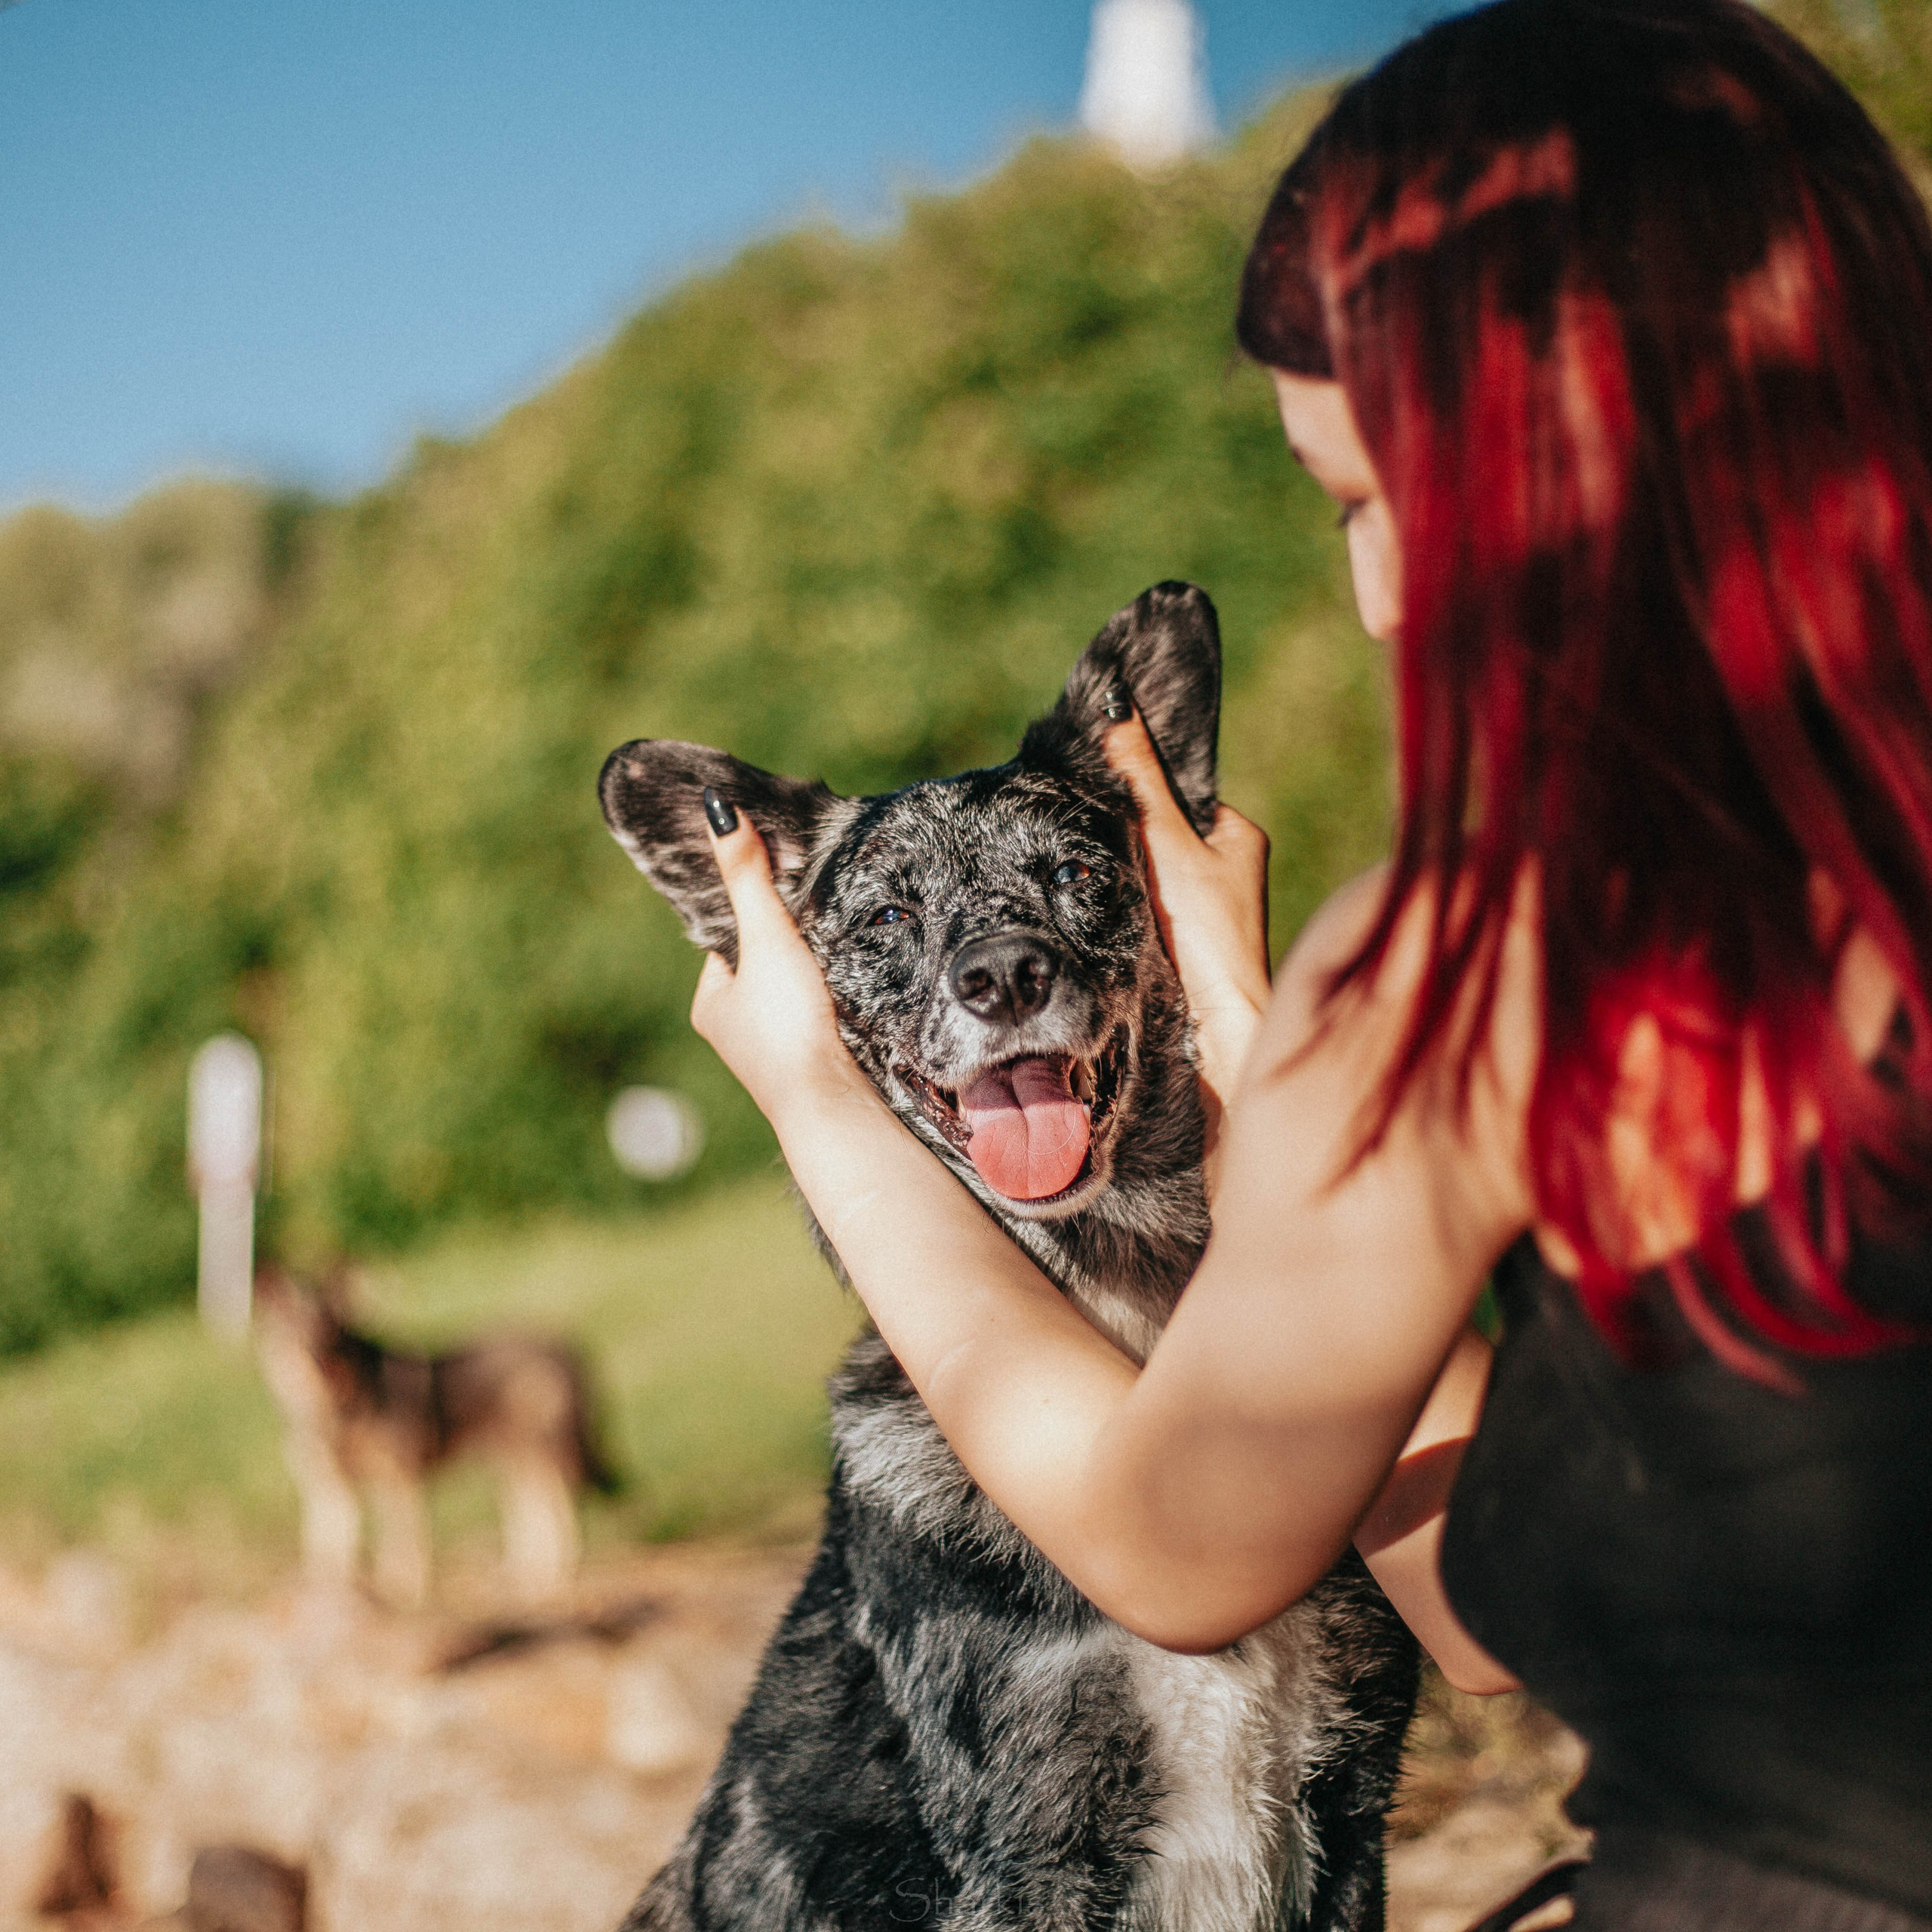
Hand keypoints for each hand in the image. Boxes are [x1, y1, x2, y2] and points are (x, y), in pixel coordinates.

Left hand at [687, 800, 863, 1125]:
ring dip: (814, 969)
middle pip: (762, 962)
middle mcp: (734, 1030)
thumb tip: (718, 807)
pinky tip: (855, 984)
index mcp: (710, 1002)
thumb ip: (748, 877)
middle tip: (821, 911)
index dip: (757, 906)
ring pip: (793, 989)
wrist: (830, 1104)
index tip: (787, 882)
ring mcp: (773, 1051)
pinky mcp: (814, 1063)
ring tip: (841, 943)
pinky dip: (832, 996)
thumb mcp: (766, 937)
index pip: (730, 936)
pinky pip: (819, 1014)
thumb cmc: (787, 1024)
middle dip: (788, 939)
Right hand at [1103, 706, 1270, 1183]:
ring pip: (1149, 871)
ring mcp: (1209, 911)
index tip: (1096, 784)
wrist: (1218, 1033)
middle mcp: (1231, 871)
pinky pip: (1143, 906)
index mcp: (1240, 836)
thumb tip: (1115, 709)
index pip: (1178, 791)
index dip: (1138, 786)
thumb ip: (1139, 782)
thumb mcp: (1169, 846)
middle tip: (1082, 830)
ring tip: (1088, 874)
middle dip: (1125, 831)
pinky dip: (1121, 905)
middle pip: (1161, 831)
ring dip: (1120, 872)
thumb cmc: (1208, 939)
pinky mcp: (1185, 945)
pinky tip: (1099, 912)